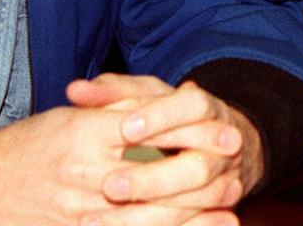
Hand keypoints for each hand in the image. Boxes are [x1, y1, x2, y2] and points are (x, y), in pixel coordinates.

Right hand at [0, 74, 253, 225]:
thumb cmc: (28, 145)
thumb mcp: (71, 115)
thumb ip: (116, 107)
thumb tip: (167, 99)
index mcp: (85, 132)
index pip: (147, 125)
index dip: (188, 125)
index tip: (221, 121)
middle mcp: (87, 171)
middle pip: (157, 171)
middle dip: (201, 166)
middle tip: (237, 157)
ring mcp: (84, 210)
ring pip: (150, 213)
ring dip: (195, 209)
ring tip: (229, 198)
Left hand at [69, 74, 263, 207]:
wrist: (224, 143)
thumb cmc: (171, 114)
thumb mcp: (147, 96)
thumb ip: (112, 91)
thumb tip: (75, 91)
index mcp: (207, 109)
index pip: (193, 107)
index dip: (162, 117)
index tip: (126, 129)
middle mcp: (224, 145)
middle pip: (198, 166)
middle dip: (154, 179)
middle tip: (109, 186)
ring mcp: (227, 180)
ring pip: (199, 202)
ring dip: (152, 214)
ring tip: (98, 220)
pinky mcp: (221, 207)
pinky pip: (196, 224)